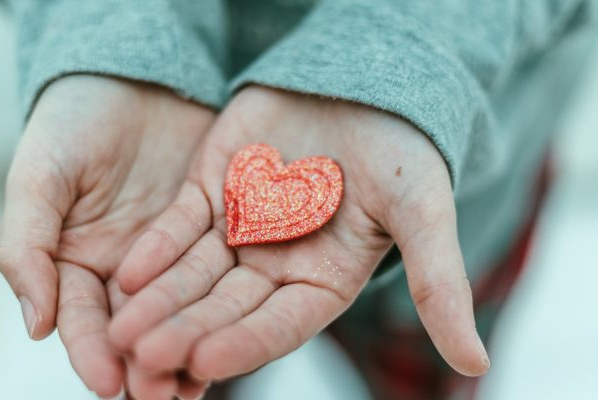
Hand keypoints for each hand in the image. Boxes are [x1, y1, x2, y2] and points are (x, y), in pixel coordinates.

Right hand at [0, 75, 214, 397]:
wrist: (135, 79)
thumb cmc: (75, 122)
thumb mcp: (40, 177)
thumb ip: (28, 246)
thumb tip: (34, 324)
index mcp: (76, 262)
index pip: (82, 318)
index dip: (91, 351)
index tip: (108, 383)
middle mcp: (126, 269)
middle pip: (135, 327)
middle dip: (146, 364)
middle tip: (161, 397)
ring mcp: (173, 255)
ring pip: (180, 312)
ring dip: (188, 348)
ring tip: (198, 385)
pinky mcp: (214, 233)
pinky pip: (219, 276)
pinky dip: (224, 307)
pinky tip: (235, 335)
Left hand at [109, 86, 489, 397]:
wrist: (362, 86)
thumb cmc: (402, 150)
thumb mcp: (423, 212)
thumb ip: (438, 282)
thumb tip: (478, 361)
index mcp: (321, 284)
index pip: (279, 326)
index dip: (244, 343)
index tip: (205, 361)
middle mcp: (274, 268)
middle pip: (224, 309)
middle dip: (184, 333)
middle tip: (142, 357)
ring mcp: (238, 233)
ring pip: (191, 276)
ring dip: (156, 302)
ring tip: (119, 329)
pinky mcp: (210, 195)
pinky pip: (177, 228)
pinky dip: (154, 250)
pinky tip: (126, 272)